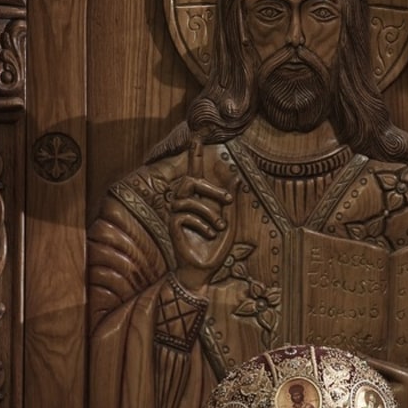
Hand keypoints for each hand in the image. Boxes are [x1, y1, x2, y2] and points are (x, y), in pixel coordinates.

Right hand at [166, 140, 235, 294]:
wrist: (204, 271)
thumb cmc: (215, 248)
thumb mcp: (229, 221)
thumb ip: (230, 200)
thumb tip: (235, 176)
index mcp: (200, 200)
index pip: (194, 172)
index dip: (194, 154)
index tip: (196, 136)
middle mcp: (186, 204)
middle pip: (190, 180)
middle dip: (211, 187)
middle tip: (228, 199)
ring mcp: (177, 214)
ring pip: (187, 197)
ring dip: (209, 210)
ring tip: (221, 227)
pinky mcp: (173, 226)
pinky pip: (184, 214)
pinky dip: (201, 223)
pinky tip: (210, 234)